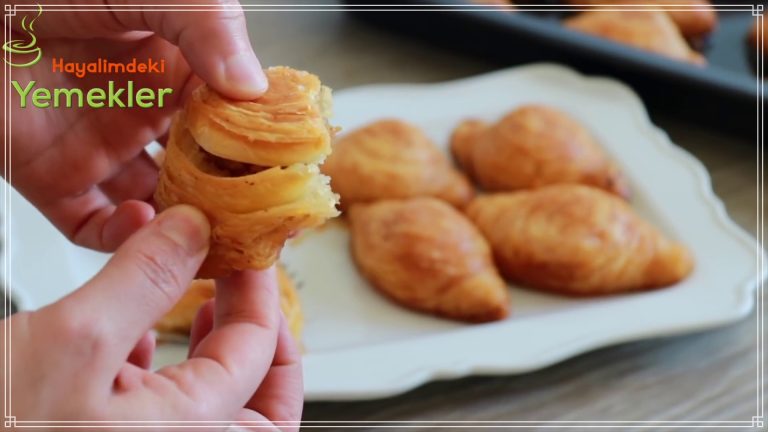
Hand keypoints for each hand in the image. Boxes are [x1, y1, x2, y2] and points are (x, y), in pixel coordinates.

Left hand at [2, 0, 266, 250]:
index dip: (260, 142)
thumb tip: (251, 86)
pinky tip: (144, 221)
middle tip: (259, 214)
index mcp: (171, 68)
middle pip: (202, 168)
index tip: (288, 164)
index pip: (231, 116)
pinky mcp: (54, 179)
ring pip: (157, 203)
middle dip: (231, 194)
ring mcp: (101, 149)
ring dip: (183, 223)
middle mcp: (142, 112)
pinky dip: (121, 236)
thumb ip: (205, 25)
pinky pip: (94, 225)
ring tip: (208, 229)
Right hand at [4, 206, 302, 429]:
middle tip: (249, 295)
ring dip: (214, 350)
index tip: (245, 252)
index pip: (257, 354)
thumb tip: (192, 230)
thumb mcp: (74, 341)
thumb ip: (144, 280)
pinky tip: (139, 332)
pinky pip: (158, 408)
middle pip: (260, 403)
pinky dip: (160, 367)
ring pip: (210, 402)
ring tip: (206, 302)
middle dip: (262, 344)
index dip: (258, 291)